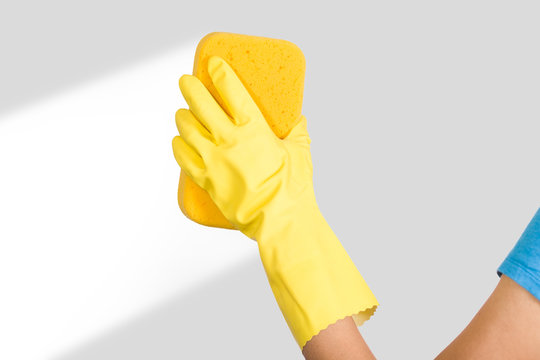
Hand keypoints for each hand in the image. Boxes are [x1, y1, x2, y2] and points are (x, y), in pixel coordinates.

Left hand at [173, 55, 312, 240]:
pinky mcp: (206, 181)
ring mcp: (213, 161)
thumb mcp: (301, 153)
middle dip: (191, 89)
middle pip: (201, 105)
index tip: (213, 64)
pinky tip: (178, 141)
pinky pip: (183, 158)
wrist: (279, 221)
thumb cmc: (292, 189)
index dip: (220, 73)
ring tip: (183, 113)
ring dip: (183, 117)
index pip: (232, 92)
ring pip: (187, 130)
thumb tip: (299, 122)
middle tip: (186, 82)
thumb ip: (298, 133)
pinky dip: (178, 146)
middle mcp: (228, 141)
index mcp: (253, 130)